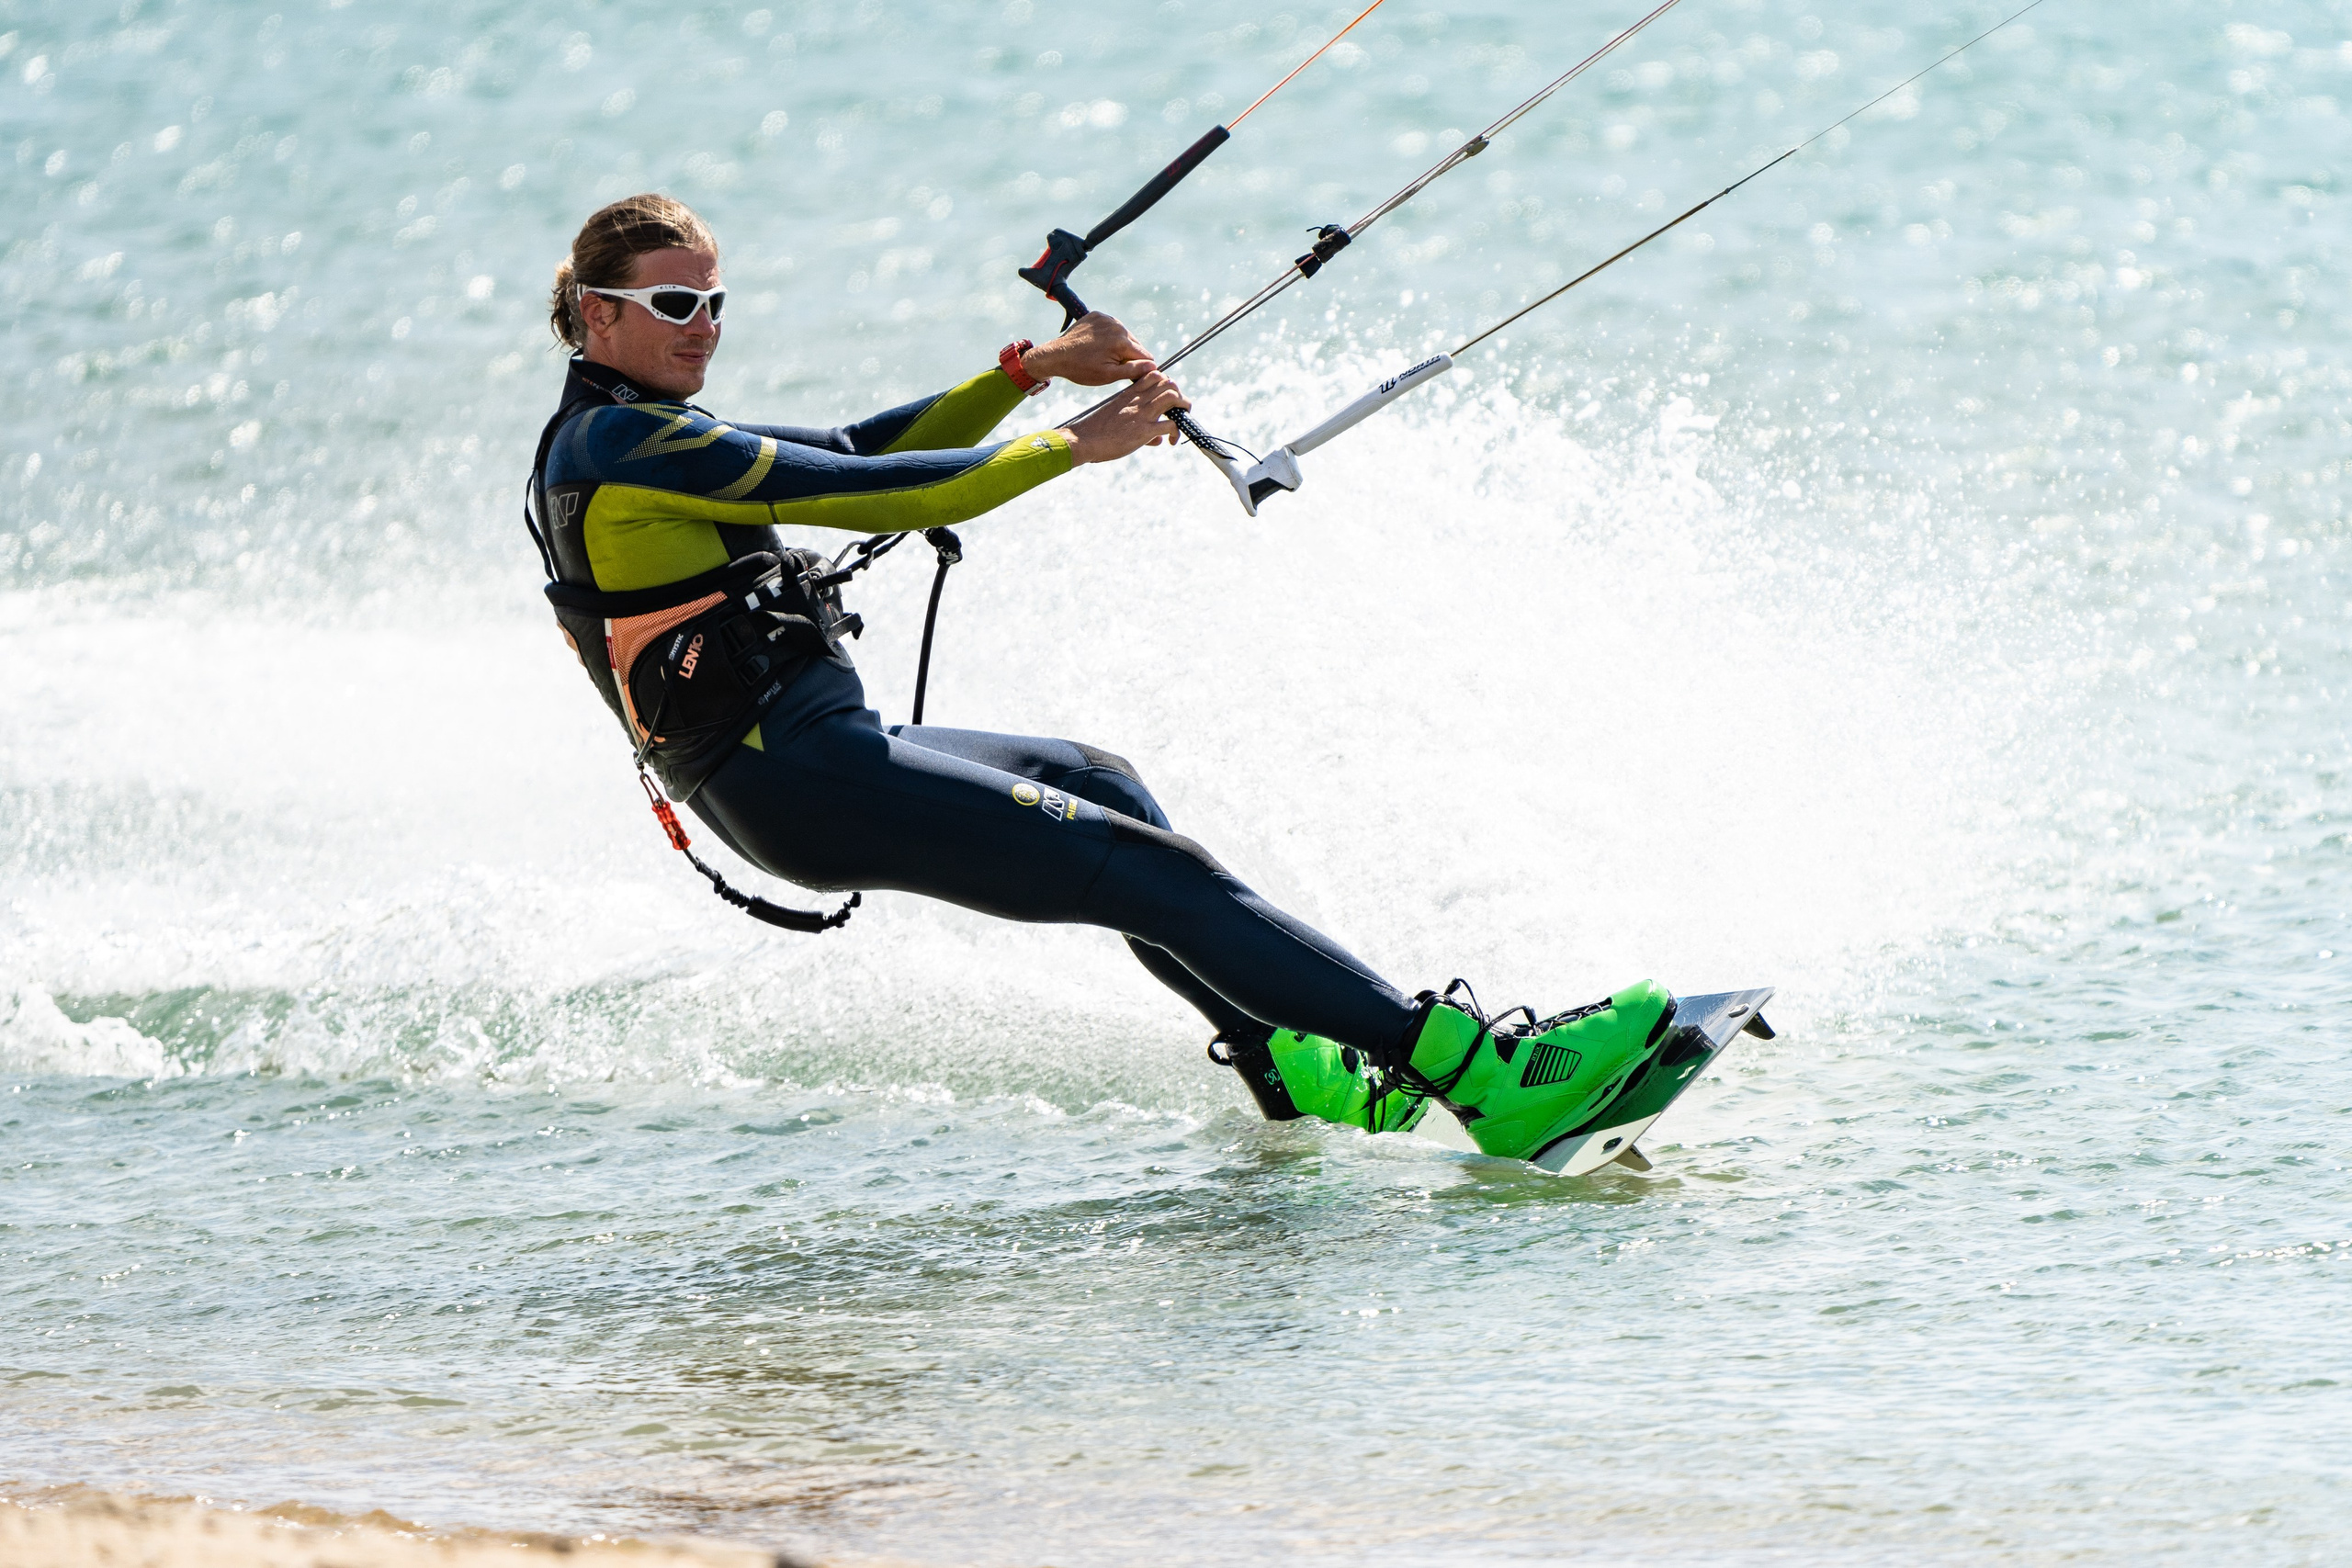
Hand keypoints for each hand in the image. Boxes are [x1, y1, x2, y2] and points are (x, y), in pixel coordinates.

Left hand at [1023, 313, 1155, 386]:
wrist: (1056, 355)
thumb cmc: (1081, 369)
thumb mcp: (1108, 375)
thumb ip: (1133, 370)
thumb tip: (1153, 366)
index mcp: (1122, 341)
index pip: (1146, 355)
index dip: (1141, 367)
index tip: (1130, 374)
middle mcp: (1117, 326)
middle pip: (1136, 344)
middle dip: (1129, 356)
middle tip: (1112, 366)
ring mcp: (1107, 318)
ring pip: (1125, 335)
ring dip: (1119, 346)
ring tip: (1102, 355)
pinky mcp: (1097, 315)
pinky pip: (1112, 327)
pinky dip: (1109, 336)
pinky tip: (1097, 345)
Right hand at [1061, 371, 1188, 465]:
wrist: (1082, 440)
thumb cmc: (1094, 432)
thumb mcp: (1115, 420)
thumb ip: (1137, 424)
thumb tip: (1158, 439)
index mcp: (1129, 394)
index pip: (1154, 375)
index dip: (1166, 383)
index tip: (1167, 399)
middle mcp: (1137, 400)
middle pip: (1168, 382)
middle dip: (1179, 394)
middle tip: (1179, 410)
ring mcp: (1141, 414)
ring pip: (1173, 397)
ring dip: (1183, 408)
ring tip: (1182, 421)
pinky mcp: (1143, 430)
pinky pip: (1170, 425)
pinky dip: (1177, 432)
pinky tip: (1171, 441)